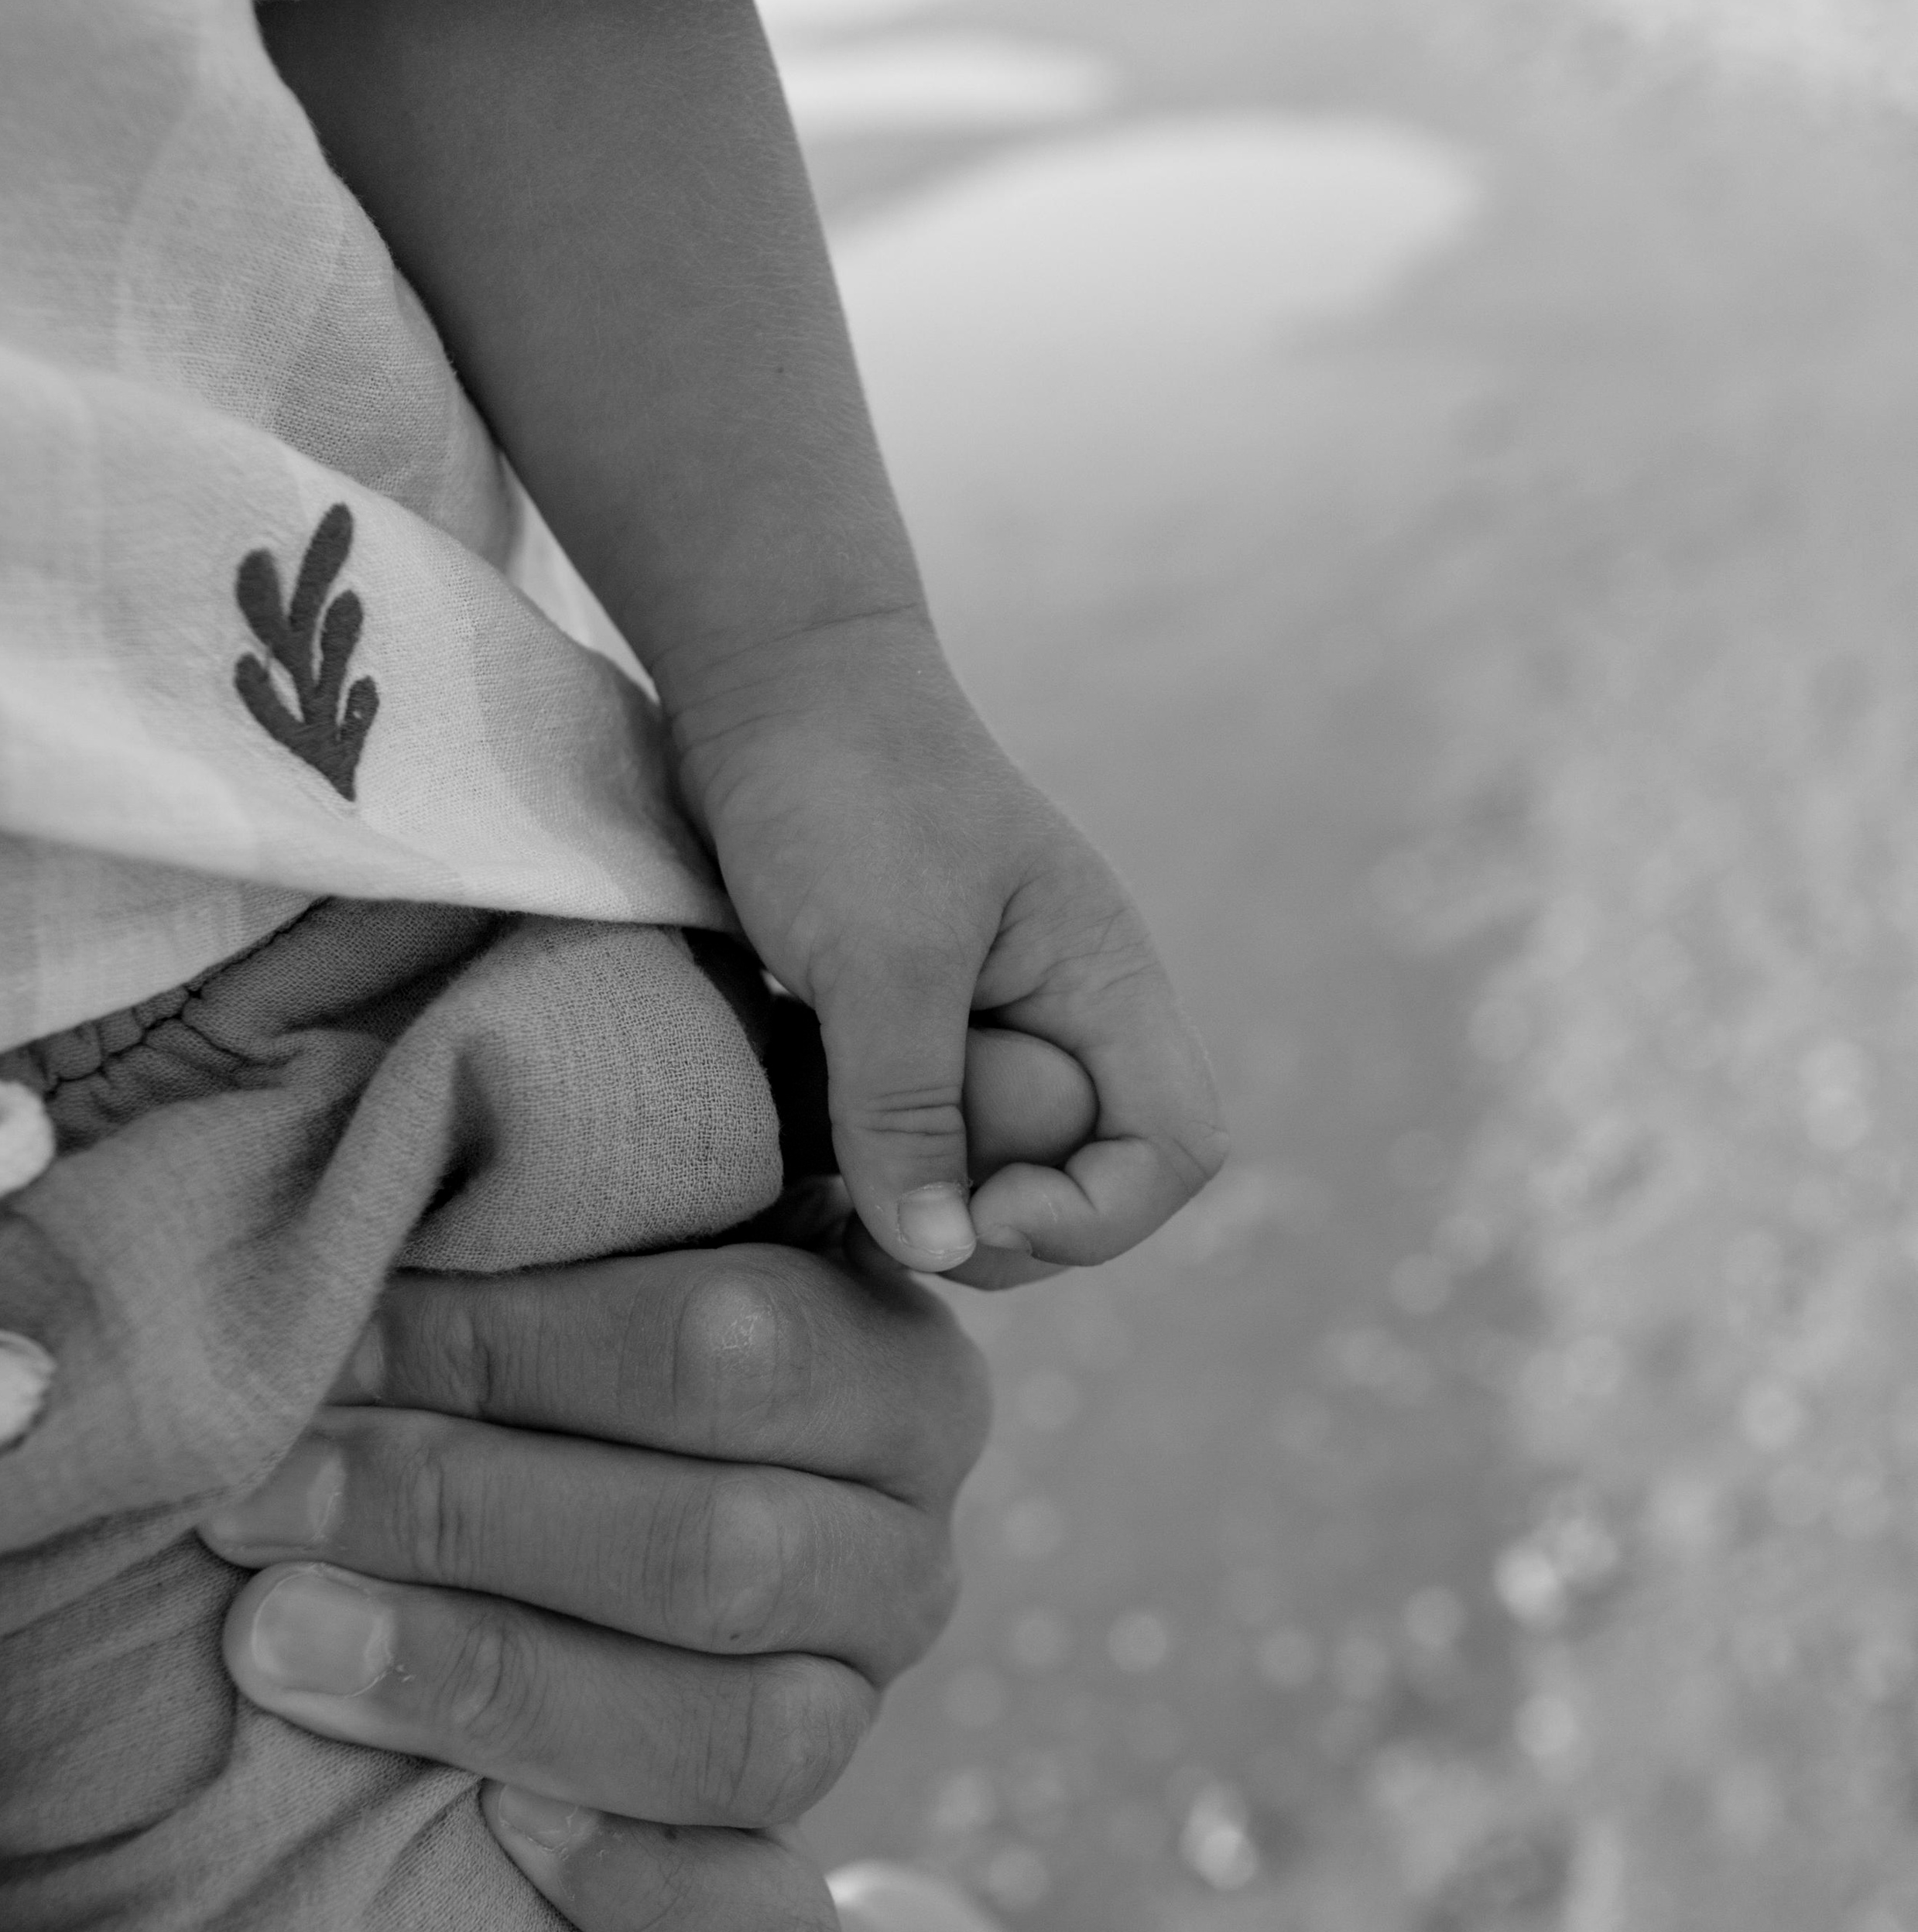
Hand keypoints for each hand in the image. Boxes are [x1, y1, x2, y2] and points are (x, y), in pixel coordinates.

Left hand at [198, 1235, 988, 1931]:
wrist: (631, 1533)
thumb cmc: (561, 1365)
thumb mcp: (587, 1265)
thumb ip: (520, 1230)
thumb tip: (330, 1229)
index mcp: (893, 1365)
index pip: (727, 1348)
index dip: (503, 1348)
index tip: (318, 1345)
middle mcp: (907, 1552)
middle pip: (720, 1551)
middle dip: (458, 1518)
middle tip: (255, 1504)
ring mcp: (860, 1722)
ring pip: (739, 1742)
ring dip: (488, 1687)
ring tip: (278, 1645)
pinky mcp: (801, 1877)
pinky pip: (763, 1927)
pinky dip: (631, 1888)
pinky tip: (487, 1833)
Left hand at [672, 609, 1228, 1279]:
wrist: (761, 680)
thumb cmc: (842, 787)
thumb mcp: (878, 955)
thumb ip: (908, 1109)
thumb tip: (937, 1251)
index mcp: (1103, 985)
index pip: (1170, 1152)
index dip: (1090, 1215)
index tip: (970, 1207)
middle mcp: (1060, 1017)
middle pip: (1077, 1184)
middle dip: (986, 1219)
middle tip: (872, 1196)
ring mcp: (981, 1028)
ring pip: (983, 1174)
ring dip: (911, 1194)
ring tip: (820, 1158)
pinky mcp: (900, 1032)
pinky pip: (907, 1139)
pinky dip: (859, 1159)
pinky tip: (795, 1134)